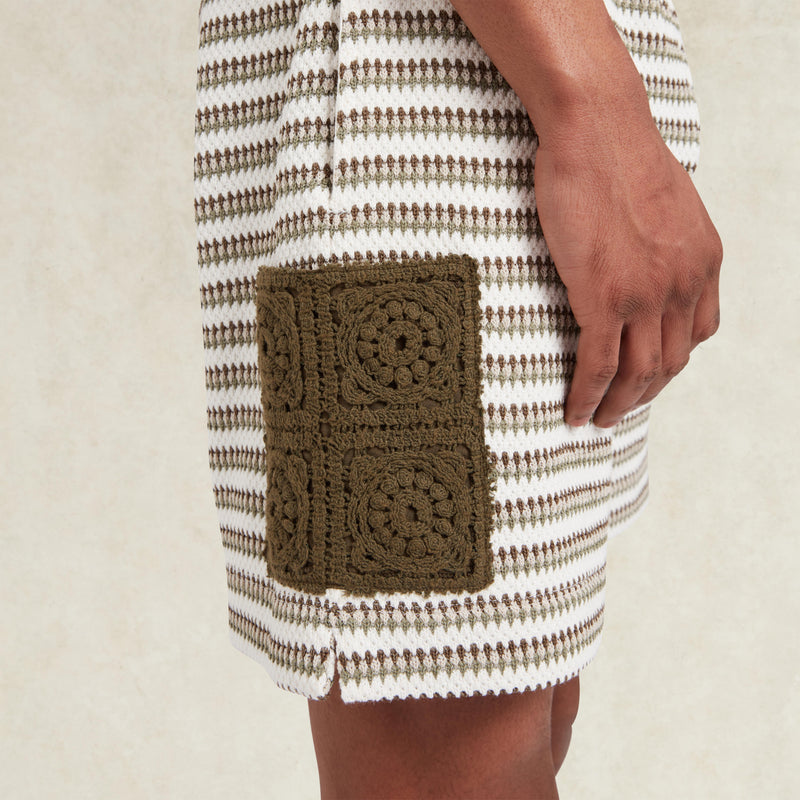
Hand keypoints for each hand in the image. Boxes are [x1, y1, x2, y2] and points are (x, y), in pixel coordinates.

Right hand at [533, 112, 722, 427]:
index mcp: (702, 260)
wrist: (597, 126)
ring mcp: (646, 295)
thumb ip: (662, 242)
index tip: (649, 373)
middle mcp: (683, 284)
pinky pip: (599, 365)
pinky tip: (575, 412)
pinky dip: (588, 396)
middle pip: (671, 362)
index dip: (673, 361)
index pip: (700, 331)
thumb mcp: (663, 202)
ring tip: (597, 420)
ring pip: (638, 374)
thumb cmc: (617, 153)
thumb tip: (640, 257)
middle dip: (645, 394)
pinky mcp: (605, 298)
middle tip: (621, 410)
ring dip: (618, 406)